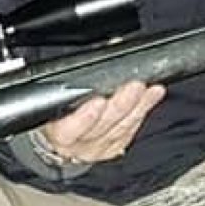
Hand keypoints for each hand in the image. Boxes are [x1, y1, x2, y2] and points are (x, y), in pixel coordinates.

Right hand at [39, 79, 164, 164]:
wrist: (60, 139)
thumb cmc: (55, 114)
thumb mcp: (52, 102)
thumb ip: (66, 88)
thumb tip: (96, 57)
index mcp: (58, 134)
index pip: (70, 129)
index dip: (85, 118)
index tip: (99, 101)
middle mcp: (79, 145)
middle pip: (103, 126)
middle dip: (121, 104)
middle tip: (134, 86)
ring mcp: (99, 148)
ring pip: (122, 128)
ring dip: (139, 106)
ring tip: (150, 89)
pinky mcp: (114, 148)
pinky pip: (131, 129)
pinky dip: (143, 111)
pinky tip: (152, 96)